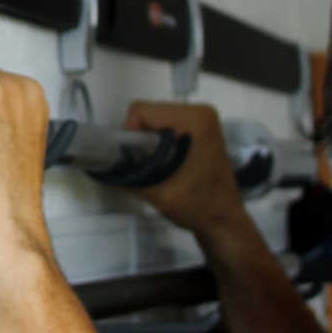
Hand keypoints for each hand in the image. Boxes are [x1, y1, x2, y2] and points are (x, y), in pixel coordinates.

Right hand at [119, 100, 249, 234]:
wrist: (224, 220)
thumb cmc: (199, 206)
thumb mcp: (157, 192)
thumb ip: (129, 177)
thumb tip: (107, 168)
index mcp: (194, 120)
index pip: (143, 111)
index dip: (129, 134)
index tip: (132, 158)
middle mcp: (201, 113)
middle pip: (151, 113)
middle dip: (140, 138)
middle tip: (141, 165)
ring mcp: (204, 120)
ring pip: (158, 120)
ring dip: (150, 141)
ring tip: (154, 166)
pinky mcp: (203, 130)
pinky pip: (169, 126)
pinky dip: (160, 141)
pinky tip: (164, 162)